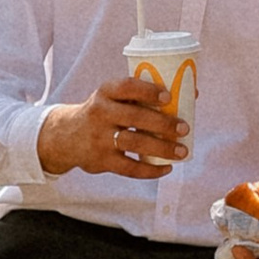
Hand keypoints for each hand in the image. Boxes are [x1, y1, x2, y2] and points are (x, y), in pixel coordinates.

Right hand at [37, 76, 189, 178]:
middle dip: (163, 123)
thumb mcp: (113, 98)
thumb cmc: (105, 112)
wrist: (66, 136)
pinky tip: (167, 168)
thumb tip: (192, 93)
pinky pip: (129, 168)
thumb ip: (143, 96)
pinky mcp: (101, 161)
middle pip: (134, 117)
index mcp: (105, 92)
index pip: (126, 87)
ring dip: (162, 148)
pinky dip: (150, 170)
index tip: (168, 97)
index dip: (148, 91)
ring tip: (182, 151)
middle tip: (185, 128)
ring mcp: (99, 138)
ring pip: (134, 143)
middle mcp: (100, 113)